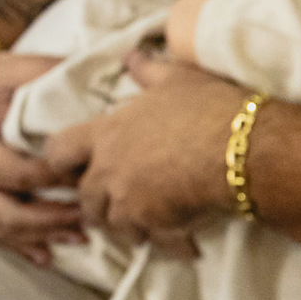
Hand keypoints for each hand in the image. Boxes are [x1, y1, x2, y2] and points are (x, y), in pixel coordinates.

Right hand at [0, 43, 82, 264]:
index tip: (91, 175)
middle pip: (8, 212)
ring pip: (0, 228)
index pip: (18, 173)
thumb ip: (54, 78)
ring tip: (80, 238)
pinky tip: (47, 257)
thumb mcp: (16, 69)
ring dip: (41, 237)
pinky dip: (20, 247)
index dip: (56, 179)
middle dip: (53, 219)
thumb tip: (106, 84)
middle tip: (91, 215)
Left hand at [44, 48, 242, 251]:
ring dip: (130, 225)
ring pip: (114, 225)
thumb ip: (148, 70)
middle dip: (99, 202)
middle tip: (122, 199)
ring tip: (152, 223)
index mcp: (107, 132)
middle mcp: (110, 170)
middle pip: (85, 198)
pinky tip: (186, 242)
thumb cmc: (209, 107)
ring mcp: (130, 202)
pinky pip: (154, 242)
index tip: (78, 165)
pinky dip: (168, 243)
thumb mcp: (178, 78)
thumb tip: (132, 57)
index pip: (58, 150)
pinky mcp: (156, 226)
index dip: (63, 161)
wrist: (242, 149)